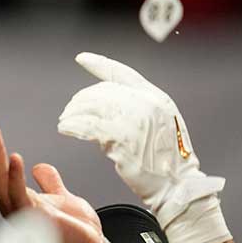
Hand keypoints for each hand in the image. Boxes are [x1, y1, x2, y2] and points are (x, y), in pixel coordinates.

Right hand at [0, 115, 119, 242]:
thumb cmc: (76, 232)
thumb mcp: (62, 197)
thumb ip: (49, 182)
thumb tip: (40, 168)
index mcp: (15, 199)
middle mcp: (11, 206)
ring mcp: (20, 214)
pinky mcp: (35, 221)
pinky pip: (20, 196)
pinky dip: (15, 177)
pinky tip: (14, 157)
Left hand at [56, 53, 224, 228]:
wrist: (178, 184)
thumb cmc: (166, 158)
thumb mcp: (159, 123)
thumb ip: (137, 107)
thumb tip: (103, 101)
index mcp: (156, 96)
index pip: (122, 73)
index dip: (99, 64)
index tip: (81, 58)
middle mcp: (146, 103)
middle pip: (101, 91)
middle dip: (80, 100)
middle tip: (69, 111)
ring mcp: (134, 119)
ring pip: (91, 107)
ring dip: (73, 113)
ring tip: (64, 122)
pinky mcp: (121, 138)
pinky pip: (88, 126)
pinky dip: (72, 126)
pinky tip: (65, 129)